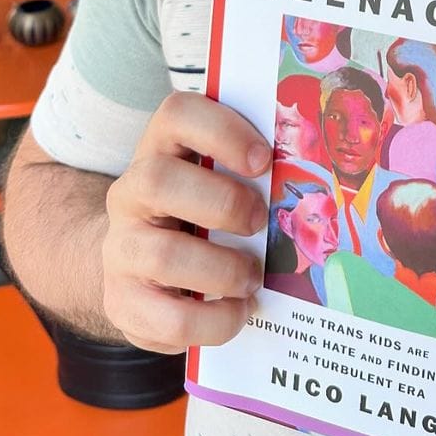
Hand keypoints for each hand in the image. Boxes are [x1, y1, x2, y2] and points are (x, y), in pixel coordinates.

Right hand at [102, 91, 271, 352]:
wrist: (139, 267)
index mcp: (161, 148)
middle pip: (158, 180)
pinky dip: (214, 321)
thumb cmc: (199, 213)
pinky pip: (167, 318)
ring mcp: (120, 248)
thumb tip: (315, 177)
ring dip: (222, 270)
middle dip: (222, 203)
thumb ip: (249, 171)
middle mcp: (131, 192)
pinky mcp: (122, 302)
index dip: (222, 130)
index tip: (264, 159)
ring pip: (163, 254)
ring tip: (252, 278)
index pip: (177, 114)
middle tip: (259, 221)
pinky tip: (237, 311)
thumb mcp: (217, 181)